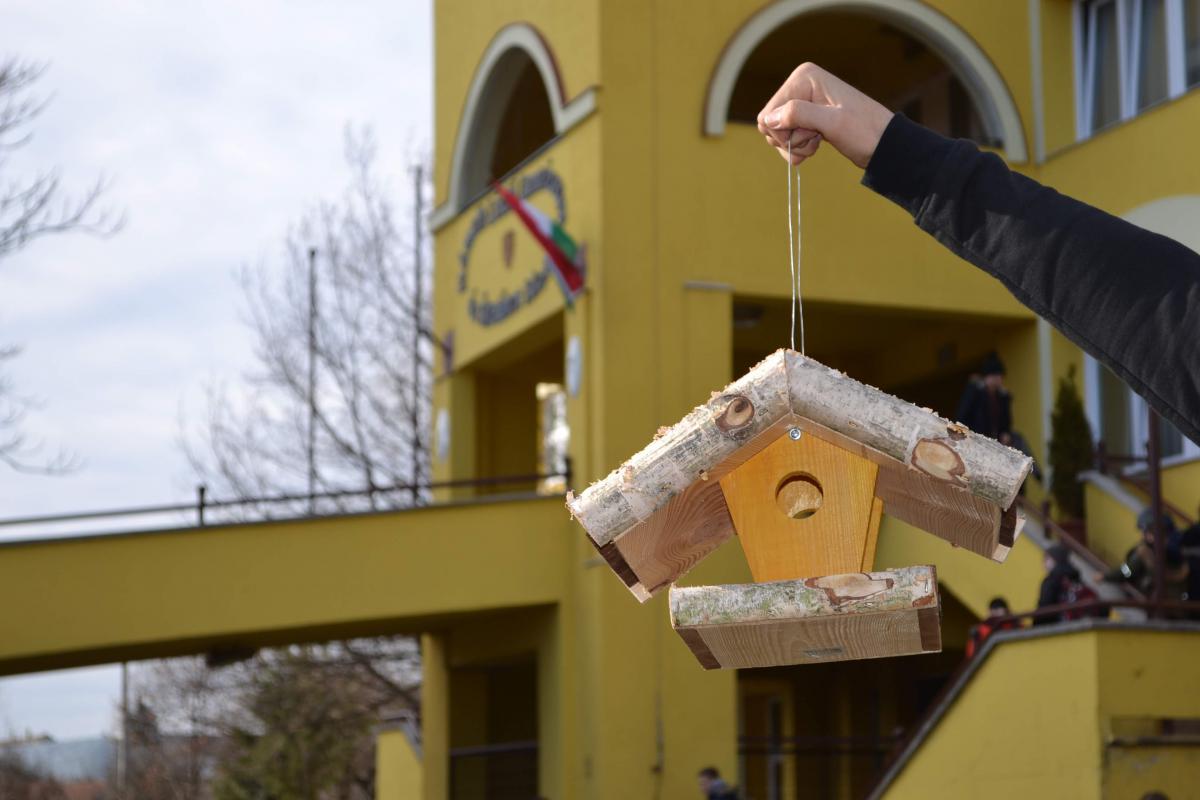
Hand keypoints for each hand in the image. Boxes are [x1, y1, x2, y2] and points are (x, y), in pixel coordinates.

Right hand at [757, 63, 894, 168]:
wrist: (882, 143)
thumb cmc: (864, 130)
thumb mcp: (833, 122)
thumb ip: (799, 115)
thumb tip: (768, 118)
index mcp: (804, 77)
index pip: (769, 113)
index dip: (782, 132)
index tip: (808, 135)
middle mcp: (801, 85)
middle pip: (770, 122)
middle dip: (789, 139)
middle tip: (813, 140)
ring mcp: (803, 101)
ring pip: (777, 132)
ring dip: (795, 145)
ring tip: (817, 143)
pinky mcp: (807, 116)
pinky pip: (787, 136)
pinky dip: (798, 146)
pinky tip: (816, 145)